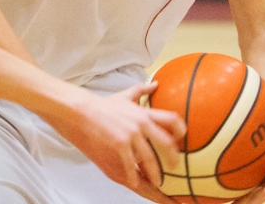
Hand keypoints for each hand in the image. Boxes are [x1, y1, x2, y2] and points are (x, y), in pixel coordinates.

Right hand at [56, 81, 185, 195]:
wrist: (82, 111)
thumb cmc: (103, 105)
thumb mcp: (125, 96)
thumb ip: (141, 90)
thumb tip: (155, 83)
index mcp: (144, 113)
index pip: (172, 118)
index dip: (181, 130)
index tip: (182, 139)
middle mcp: (141, 123)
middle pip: (166, 143)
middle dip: (173, 158)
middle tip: (174, 168)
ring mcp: (130, 134)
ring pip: (150, 158)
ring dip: (155, 172)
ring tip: (157, 181)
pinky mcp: (119, 144)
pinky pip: (131, 164)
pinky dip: (134, 175)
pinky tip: (135, 181)